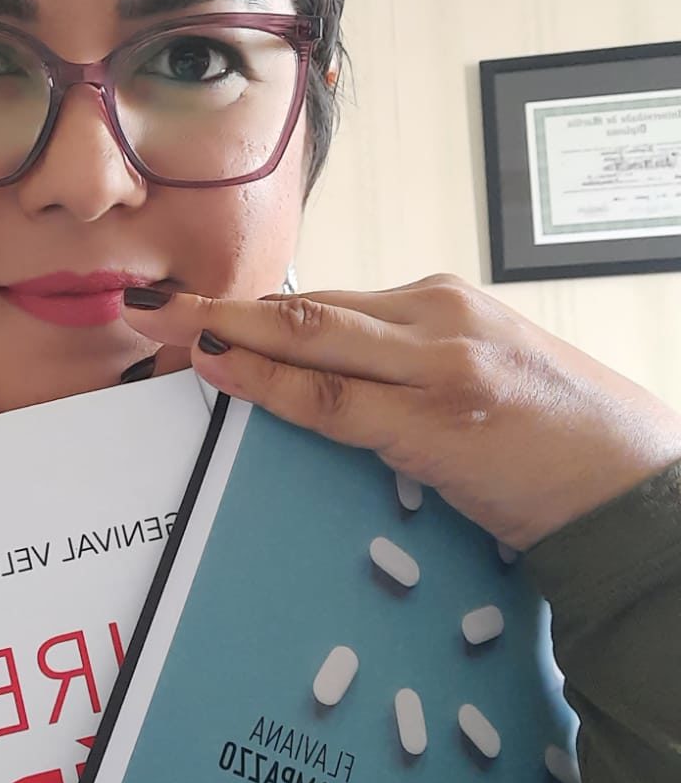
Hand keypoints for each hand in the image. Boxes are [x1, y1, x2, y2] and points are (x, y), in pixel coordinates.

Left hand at [121, 273, 680, 549]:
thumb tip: (326, 368)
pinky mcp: (433, 418)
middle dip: (221, 308)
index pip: (326, 302)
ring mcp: (433, 362)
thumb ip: (405, 359)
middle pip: (306, 307)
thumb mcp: (476, 369)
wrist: (634, 483)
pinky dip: (265, 382)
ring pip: (307, 338)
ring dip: (224, 331)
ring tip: (160, 327)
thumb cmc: (556, 431)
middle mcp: (434, 314)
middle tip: (150, 306)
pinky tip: (218, 369)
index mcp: (441, 300)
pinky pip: (328, 397)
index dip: (254, 313)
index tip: (200, 316)